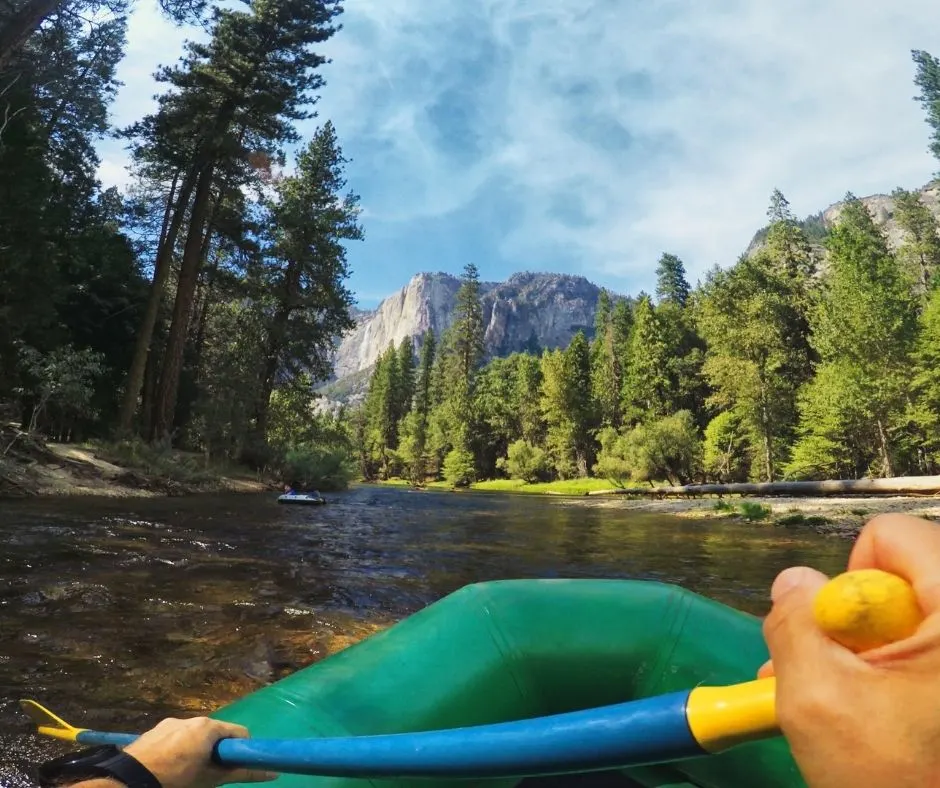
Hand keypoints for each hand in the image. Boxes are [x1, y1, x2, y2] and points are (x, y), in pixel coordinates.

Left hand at [123, 717, 276, 787]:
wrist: (131, 780)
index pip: (238, 732)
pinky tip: (169, 767)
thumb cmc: (178, 778)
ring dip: (196, 749)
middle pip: (214, 732)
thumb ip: (242, 773)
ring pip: (193, 734)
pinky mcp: (153, 731)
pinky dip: (177, 749)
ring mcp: (170, 723)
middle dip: (216, 750)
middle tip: (210, 772)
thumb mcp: (211, 779)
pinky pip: (174, 737)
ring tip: (186, 771)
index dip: (240, 749)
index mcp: (209, 726)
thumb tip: (274, 774)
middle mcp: (192, 718)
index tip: (235, 765)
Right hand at [760, 514, 939, 787]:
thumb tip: (793, 583)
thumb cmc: (898, 779)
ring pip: (912, 626)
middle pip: (901, 582)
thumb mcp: (819, 699)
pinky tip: (879, 723)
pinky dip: (897, 682)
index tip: (843, 642)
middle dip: (853, 627)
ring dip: (868, 660)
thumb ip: (794, 625)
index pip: (892, 538)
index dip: (849, 582)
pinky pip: (927, 658)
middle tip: (833, 681)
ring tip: (847, 710)